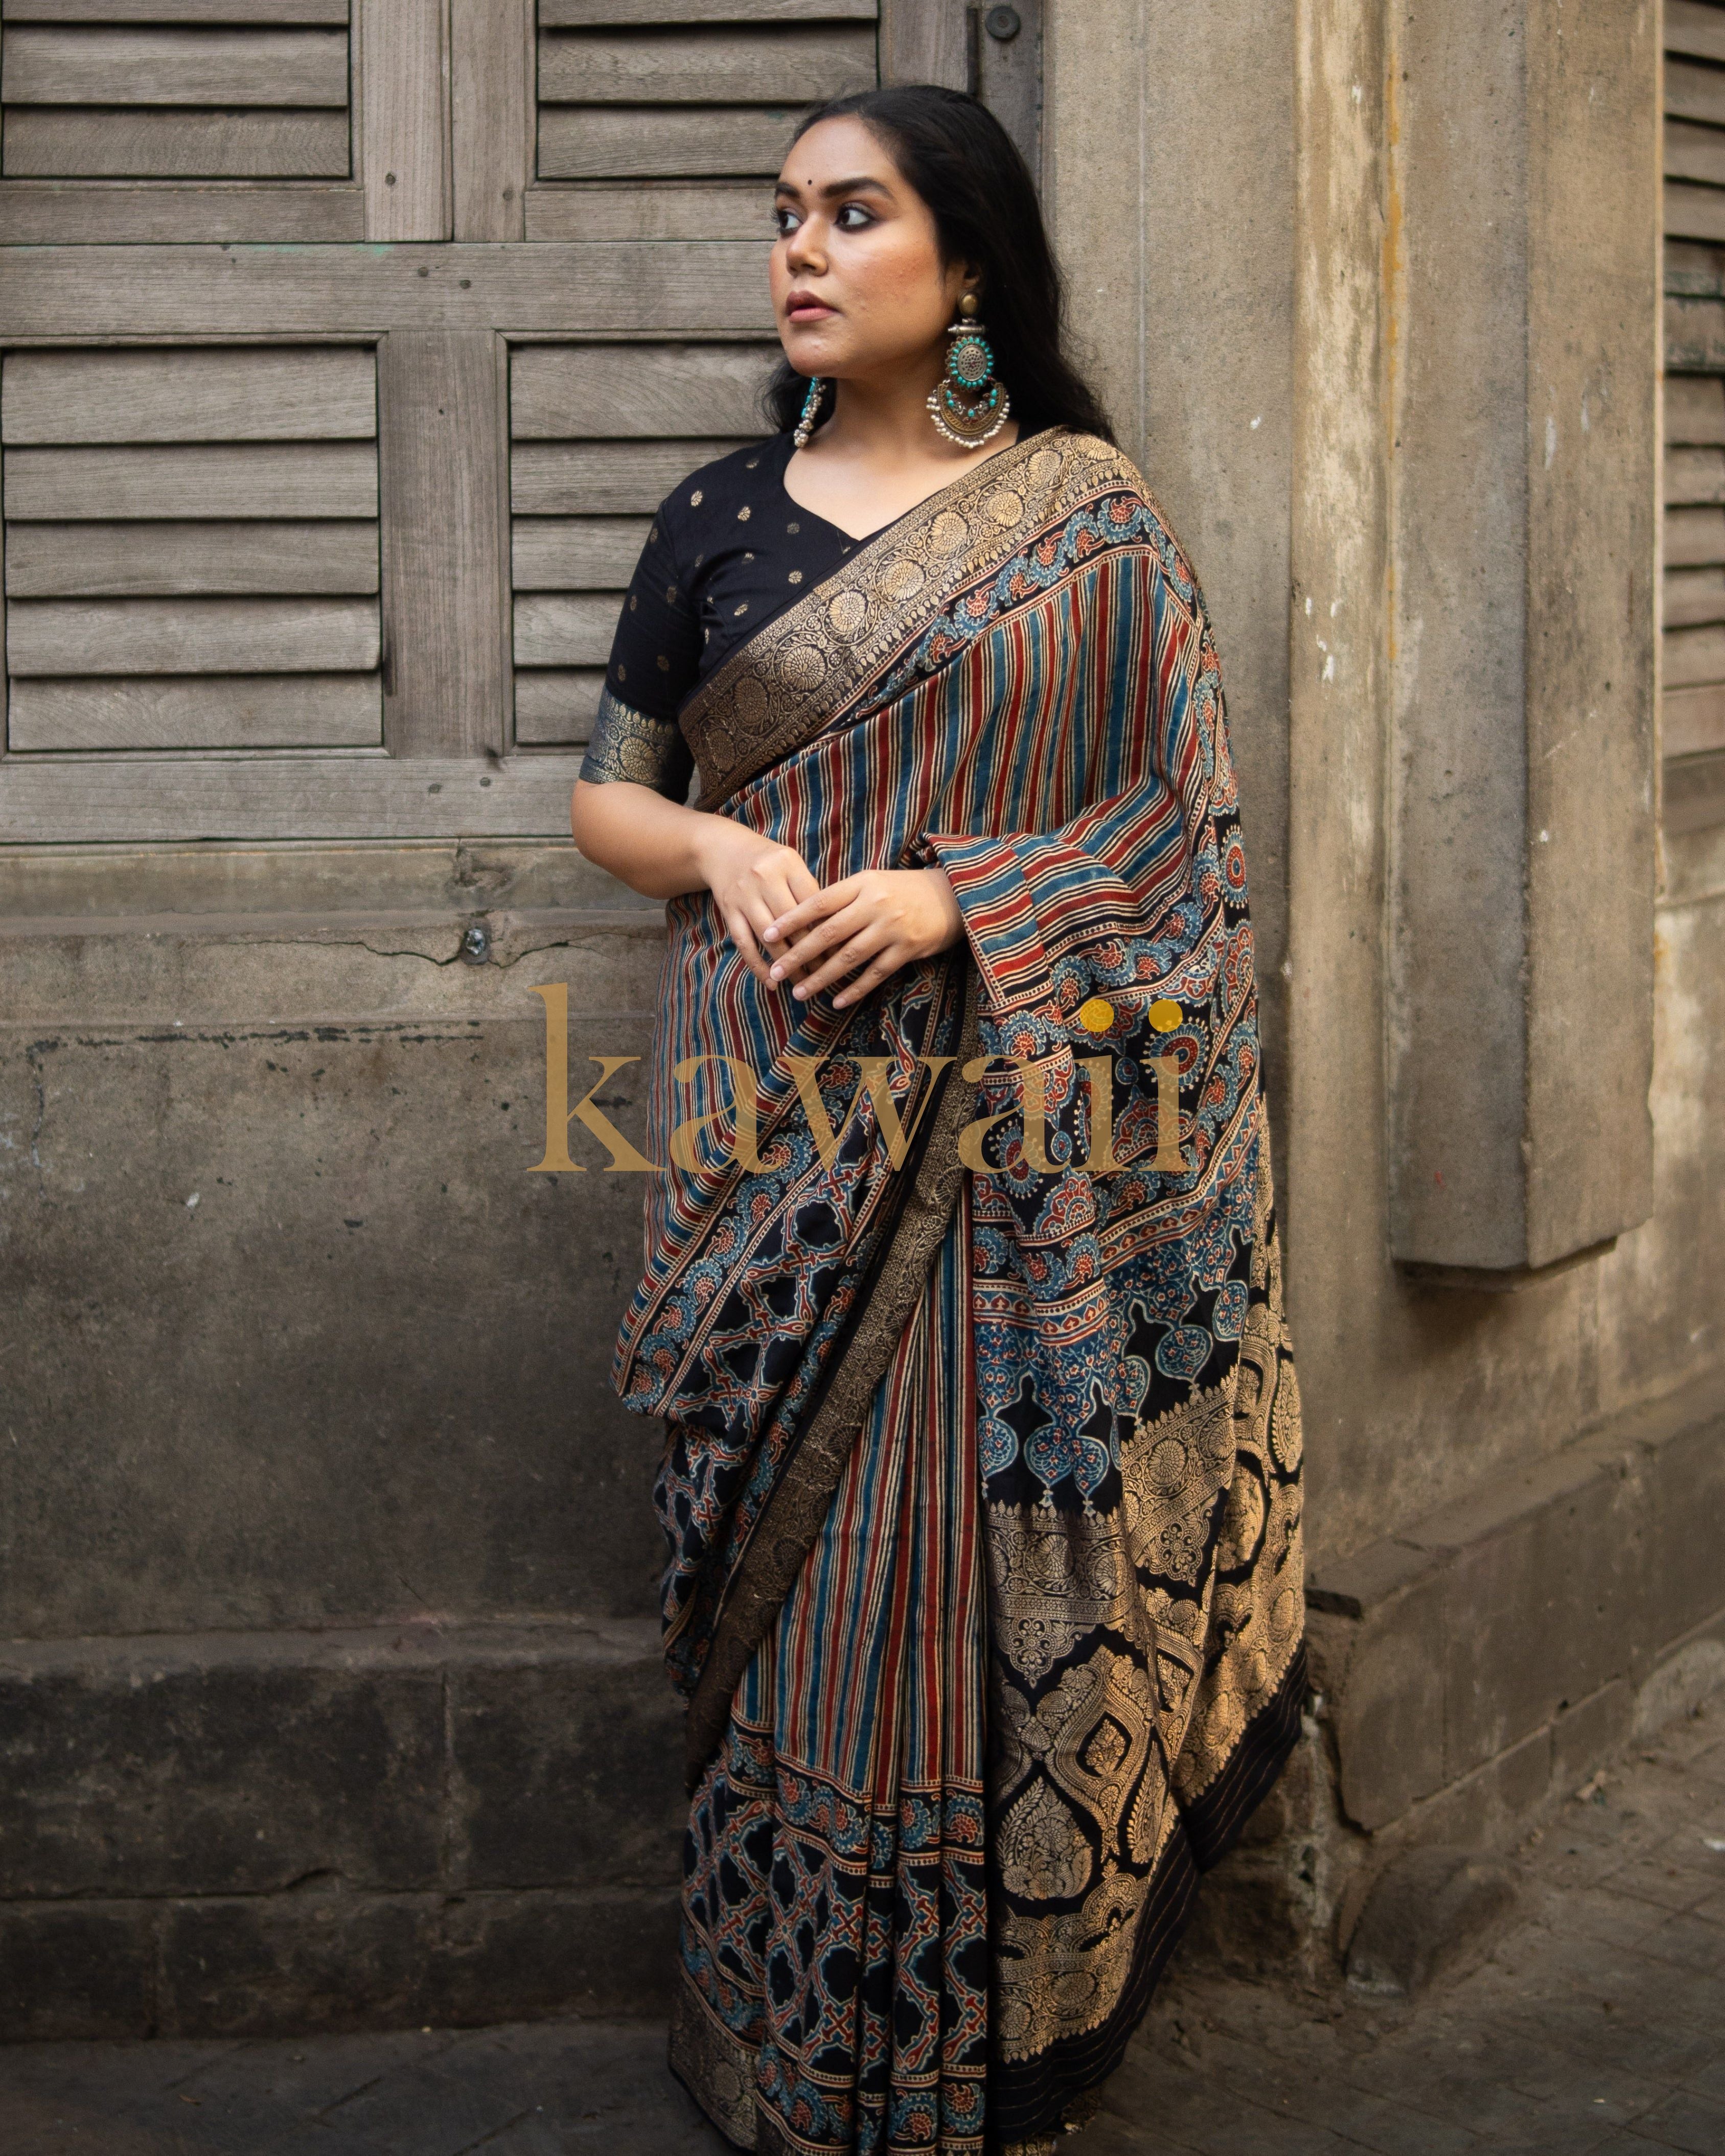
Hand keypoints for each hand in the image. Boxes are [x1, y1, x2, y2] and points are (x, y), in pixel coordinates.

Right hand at [691, 817, 821, 983]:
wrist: (723, 850)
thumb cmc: (769, 862)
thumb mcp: (791, 863)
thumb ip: (809, 890)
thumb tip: (836, 929)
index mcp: (787, 863)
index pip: (813, 901)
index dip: (828, 929)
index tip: (842, 952)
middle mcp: (764, 877)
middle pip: (792, 922)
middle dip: (810, 952)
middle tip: (827, 974)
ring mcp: (744, 895)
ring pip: (768, 936)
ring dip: (787, 964)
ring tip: (804, 983)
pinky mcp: (728, 910)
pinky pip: (744, 943)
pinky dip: (758, 966)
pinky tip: (771, 983)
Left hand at [762, 868, 962, 1008]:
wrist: (955, 895)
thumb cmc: (905, 889)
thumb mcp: (873, 882)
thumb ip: (843, 898)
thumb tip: (804, 918)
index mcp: (862, 884)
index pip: (818, 901)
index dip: (791, 919)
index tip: (767, 934)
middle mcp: (875, 905)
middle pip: (828, 933)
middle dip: (798, 955)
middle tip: (775, 971)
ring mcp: (892, 928)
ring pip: (848, 957)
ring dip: (821, 978)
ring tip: (799, 991)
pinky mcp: (908, 949)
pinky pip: (875, 973)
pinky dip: (855, 989)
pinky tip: (837, 1001)